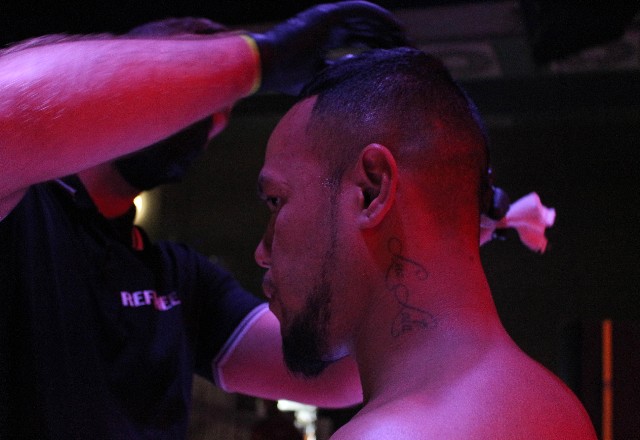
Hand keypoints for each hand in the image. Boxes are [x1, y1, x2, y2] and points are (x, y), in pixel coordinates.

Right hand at [250, 1, 409, 94]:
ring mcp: (328, 17)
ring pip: (366, 18)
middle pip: (365, 28)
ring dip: (387, 26)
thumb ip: (336, 74)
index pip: (358, 40)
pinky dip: (378, 16)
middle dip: (386, 37)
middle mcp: (328, 25)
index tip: (394, 59)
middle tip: (407, 48)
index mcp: (325, 38)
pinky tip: (394, 25)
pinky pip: (360, 11)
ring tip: (405, 37)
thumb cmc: (286, 77)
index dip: (377, 47)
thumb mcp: (318, 78)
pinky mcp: (328, 15)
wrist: (267, 67)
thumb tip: (355, 76)